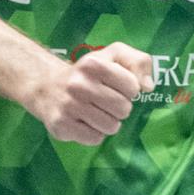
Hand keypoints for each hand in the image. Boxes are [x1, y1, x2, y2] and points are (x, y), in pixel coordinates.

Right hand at [25, 42, 153, 145]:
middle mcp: (78, 84)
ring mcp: (68, 106)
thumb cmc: (87, 73)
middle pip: (124, 109)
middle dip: (120, 108)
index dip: (128, 89)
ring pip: (111, 126)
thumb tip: (148, 87)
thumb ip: (138, 61)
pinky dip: (94, 133)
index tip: (115, 86)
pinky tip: (84, 122)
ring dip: (108, 122)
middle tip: (105, 102)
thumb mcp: (112, 56)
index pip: (133, 86)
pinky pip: (95, 139)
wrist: (45, 86)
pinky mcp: (60, 125)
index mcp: (92, 63)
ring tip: (95, 112)